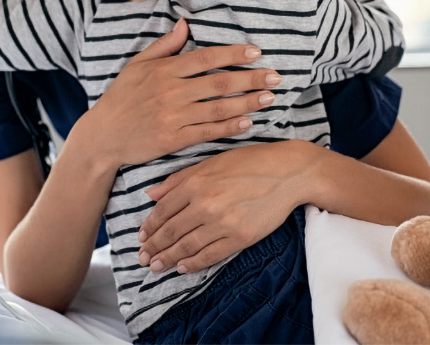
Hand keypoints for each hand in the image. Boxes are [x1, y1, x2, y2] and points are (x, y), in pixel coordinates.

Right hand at [80, 19, 281, 168]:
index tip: (255, 53)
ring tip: (268, 98)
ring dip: (247, 103)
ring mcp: (173, 117)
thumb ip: (164, 46)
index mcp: (163, 70)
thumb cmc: (121, 98)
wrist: (103, 136)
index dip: (232, 55)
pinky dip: (229, 127)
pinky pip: (208, 131)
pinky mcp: (173, 139)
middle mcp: (170, 92)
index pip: (204, 58)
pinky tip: (248, 122)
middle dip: (250, 79)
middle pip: (218, 83)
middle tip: (275, 76)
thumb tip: (185, 23)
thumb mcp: (137, 65)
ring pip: (217, 108)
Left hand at [136, 141, 310, 273]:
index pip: (163, 210)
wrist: (288, 172)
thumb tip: (151, 194)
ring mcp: (223, 222)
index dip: (150, 226)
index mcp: (196, 182)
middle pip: (171, 231)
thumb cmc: (250, 162)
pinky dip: (193, 263)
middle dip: (153, 247)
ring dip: (168, 259)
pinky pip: (210, 255)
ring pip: (187, 246)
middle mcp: (205, 204)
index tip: (141, 237)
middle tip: (143, 258)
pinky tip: (182, 267)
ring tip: (156, 266)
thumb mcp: (211, 162)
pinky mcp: (240, 237)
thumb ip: (178, 179)